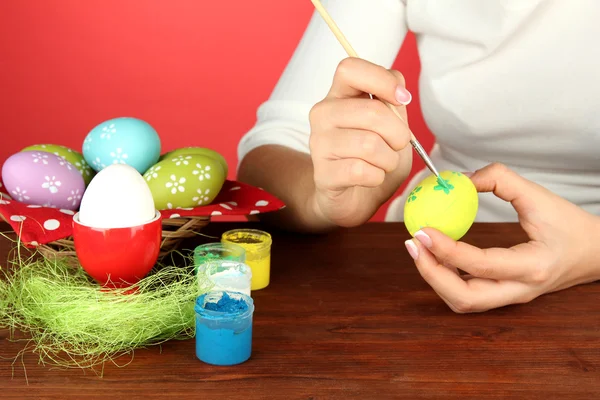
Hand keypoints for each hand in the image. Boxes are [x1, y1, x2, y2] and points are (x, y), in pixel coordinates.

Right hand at [308, 57, 413, 227]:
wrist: (355, 199)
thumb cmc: (374, 159)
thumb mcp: (392, 127)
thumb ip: (394, 104)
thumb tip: (399, 88)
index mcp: (339, 95)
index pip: (350, 68)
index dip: (381, 79)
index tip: (401, 99)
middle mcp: (323, 114)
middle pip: (371, 111)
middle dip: (398, 132)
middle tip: (398, 144)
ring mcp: (318, 144)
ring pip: (369, 144)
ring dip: (389, 159)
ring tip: (383, 164)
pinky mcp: (322, 174)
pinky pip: (361, 171)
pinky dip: (376, 177)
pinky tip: (369, 178)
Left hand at [404, 163, 599, 312]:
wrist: (595, 253)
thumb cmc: (569, 225)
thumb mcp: (539, 196)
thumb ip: (499, 179)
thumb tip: (460, 180)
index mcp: (533, 266)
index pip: (480, 265)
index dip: (445, 249)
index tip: (422, 230)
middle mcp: (520, 289)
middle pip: (465, 299)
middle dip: (431, 274)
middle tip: (412, 243)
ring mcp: (511, 297)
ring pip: (463, 303)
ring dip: (435, 278)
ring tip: (420, 248)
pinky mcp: (503, 296)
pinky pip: (467, 295)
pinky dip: (445, 279)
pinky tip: (436, 255)